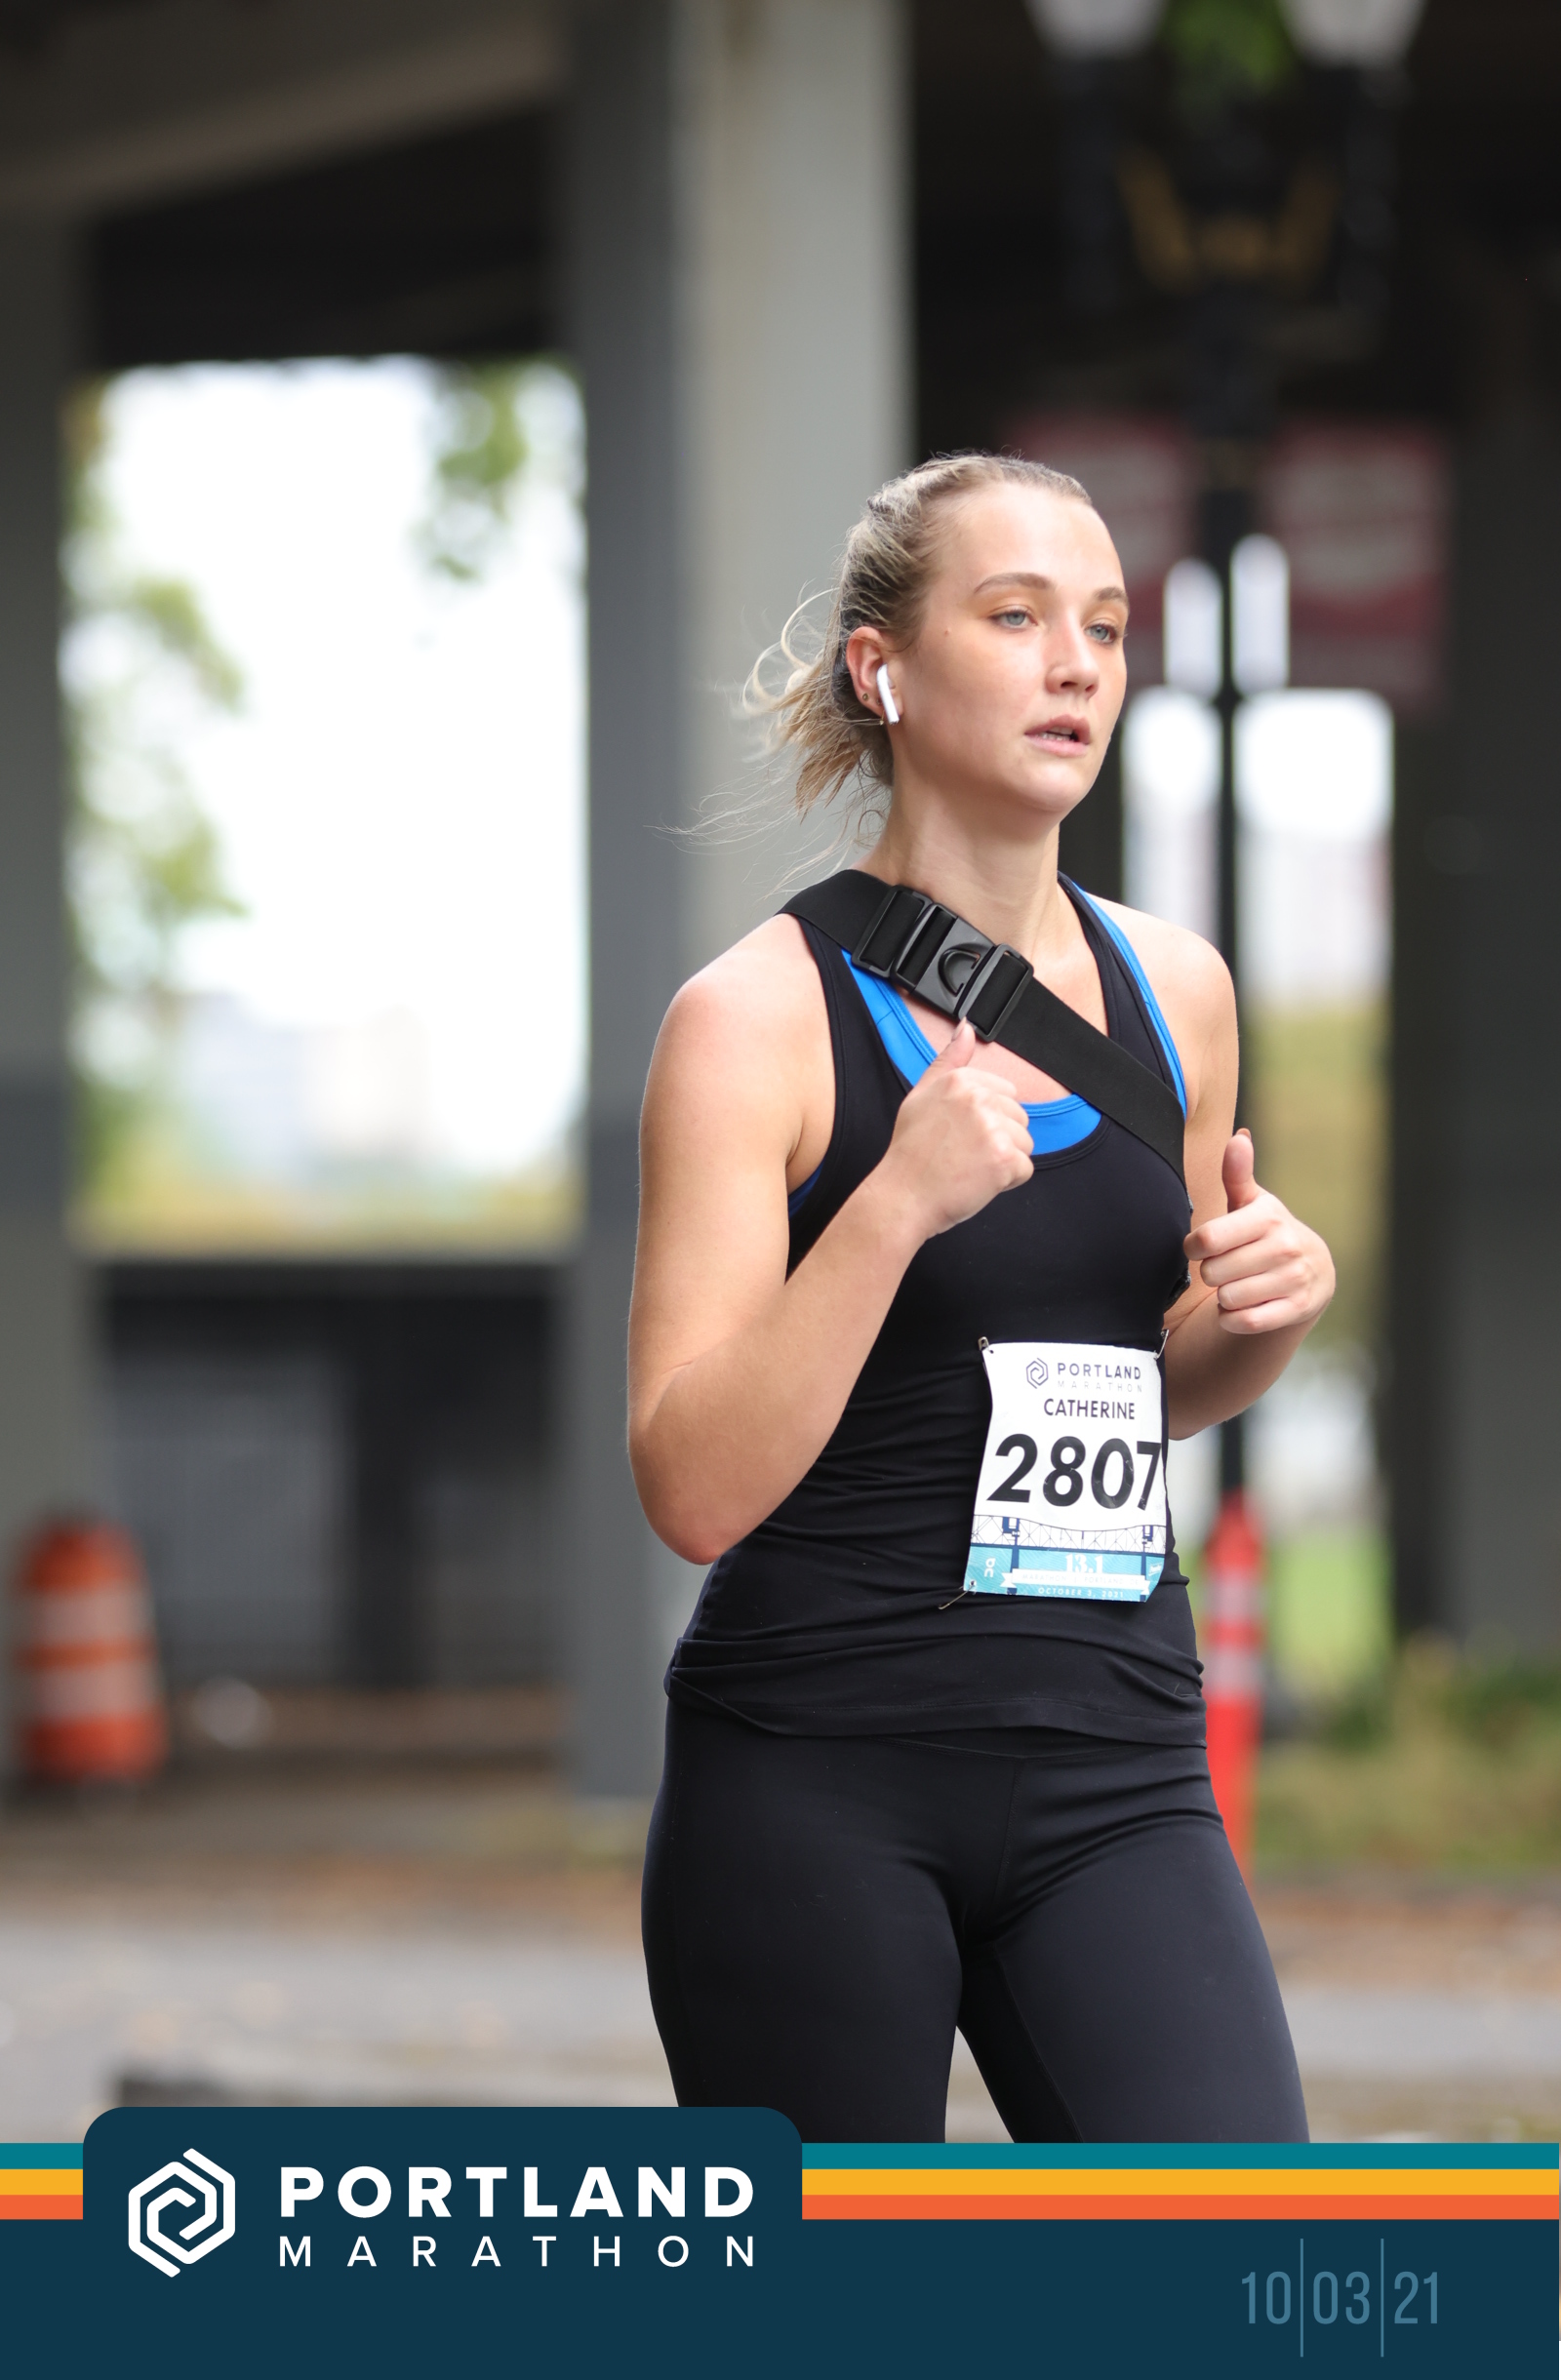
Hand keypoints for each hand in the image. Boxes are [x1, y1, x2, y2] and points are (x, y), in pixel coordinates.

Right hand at [876, 1021, 1033, 1238]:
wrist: (903, 1196)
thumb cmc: (911, 1151)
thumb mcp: (922, 1094)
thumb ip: (949, 1059)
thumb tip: (966, 1028)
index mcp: (961, 1080)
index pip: (1007, 1094)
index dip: (988, 1119)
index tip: (961, 1134)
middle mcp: (978, 1099)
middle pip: (1019, 1119)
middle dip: (999, 1139)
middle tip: (963, 1154)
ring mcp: (993, 1128)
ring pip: (1025, 1144)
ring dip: (1004, 1160)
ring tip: (970, 1167)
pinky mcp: (1004, 1159)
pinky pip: (1024, 1170)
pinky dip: (1006, 1182)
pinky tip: (978, 1181)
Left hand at [1184, 1131, 1333, 1335]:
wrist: (1313, 1269)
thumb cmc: (1267, 1231)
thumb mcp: (1252, 1202)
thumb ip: (1237, 1174)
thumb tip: (1238, 1138)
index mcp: (1268, 1217)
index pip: (1207, 1239)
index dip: (1193, 1247)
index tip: (1198, 1247)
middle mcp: (1284, 1247)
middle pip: (1212, 1272)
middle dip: (1210, 1272)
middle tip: (1223, 1266)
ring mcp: (1293, 1279)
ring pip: (1228, 1298)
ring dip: (1222, 1296)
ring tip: (1235, 1283)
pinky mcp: (1296, 1309)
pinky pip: (1244, 1321)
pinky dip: (1232, 1318)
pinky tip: (1240, 1305)